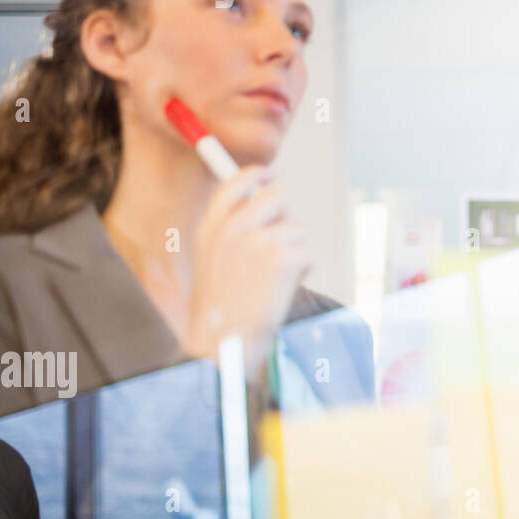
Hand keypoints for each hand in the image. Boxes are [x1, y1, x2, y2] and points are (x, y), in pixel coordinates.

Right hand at [183, 165, 313, 361]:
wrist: (224, 344)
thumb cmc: (223, 308)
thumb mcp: (213, 261)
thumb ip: (233, 230)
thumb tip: (272, 200)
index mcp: (211, 227)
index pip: (236, 182)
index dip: (258, 175)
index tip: (270, 175)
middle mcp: (232, 228)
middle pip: (276, 196)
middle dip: (285, 218)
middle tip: (278, 247)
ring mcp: (257, 241)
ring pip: (297, 230)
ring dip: (294, 253)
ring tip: (271, 282)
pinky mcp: (282, 258)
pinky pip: (308, 254)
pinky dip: (302, 272)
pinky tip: (281, 292)